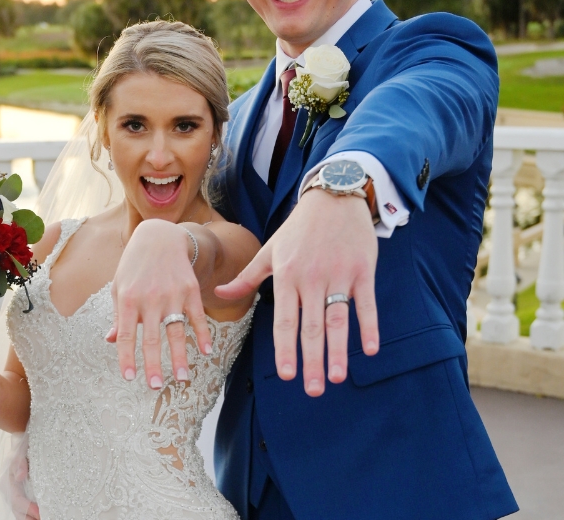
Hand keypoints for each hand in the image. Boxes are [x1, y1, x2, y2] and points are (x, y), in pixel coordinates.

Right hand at [8, 451, 40, 519]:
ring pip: (21, 513)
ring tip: (45, 517)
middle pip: (18, 512)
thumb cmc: (22, 447)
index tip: (39, 512)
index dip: (27, 508)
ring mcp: (16, 495)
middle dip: (30, 518)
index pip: (17, 500)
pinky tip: (42, 515)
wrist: (23, 443)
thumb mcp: (21, 450)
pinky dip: (33, 515)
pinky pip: (25, 510)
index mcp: (7, 482)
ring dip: (31, 518)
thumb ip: (20, 462)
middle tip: (44, 518)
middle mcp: (9, 491)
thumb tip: (20, 476)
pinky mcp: (23, 495)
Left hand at [107, 220, 211, 387]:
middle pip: (151, 339)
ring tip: (181, 378)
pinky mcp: (189, 290)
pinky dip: (202, 334)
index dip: (126, 357)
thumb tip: (110, 340)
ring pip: (176, 332)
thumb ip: (117, 315)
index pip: (125, 335)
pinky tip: (205, 351)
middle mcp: (149, 299)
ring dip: (179, 357)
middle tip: (155, 386)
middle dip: (153, 365)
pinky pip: (196, 316)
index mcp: (127, 299)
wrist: (159, 236)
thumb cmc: (134, 264)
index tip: (129, 377)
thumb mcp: (119, 286)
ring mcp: (171, 294)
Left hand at [215, 189, 378, 395]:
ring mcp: (339, 275)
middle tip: (313, 390)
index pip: (284, 319)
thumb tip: (218, 294)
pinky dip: (369, 326)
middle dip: (311, 360)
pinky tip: (370, 350)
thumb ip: (247, 277)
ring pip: (338, 319)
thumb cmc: (297, 229)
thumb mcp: (269, 250)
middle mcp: (311, 278)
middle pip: (311, 326)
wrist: (333, 198)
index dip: (285, 348)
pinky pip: (366, 304)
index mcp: (286, 275)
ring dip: (339, 350)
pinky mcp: (363, 271)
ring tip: (338, 376)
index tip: (285, 374)